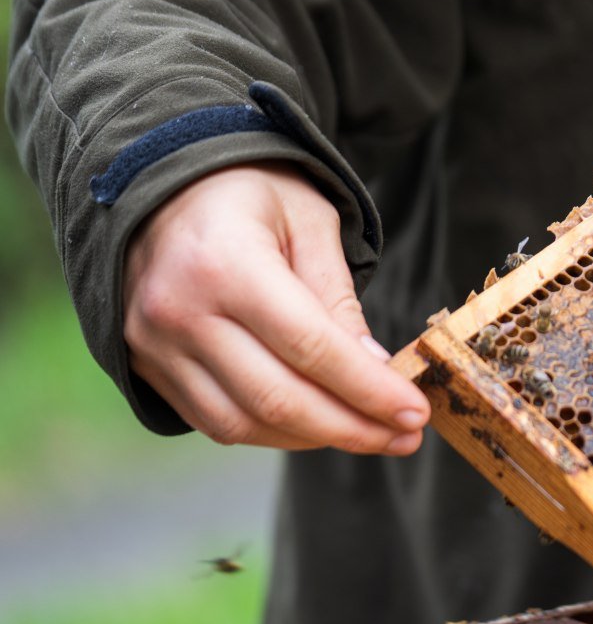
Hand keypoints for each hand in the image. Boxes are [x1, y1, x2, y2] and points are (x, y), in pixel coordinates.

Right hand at [123, 161, 429, 453]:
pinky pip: (215, 421)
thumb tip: (374, 369)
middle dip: (352, 427)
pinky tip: (317, 424)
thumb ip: (338, 297)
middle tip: (405, 436)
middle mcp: (180, 311)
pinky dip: (272, 432)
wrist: (162, 185)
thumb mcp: (311, 221)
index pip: (311, 348)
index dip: (369, 390)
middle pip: (278, 397)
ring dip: (315, 439)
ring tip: (370, 433)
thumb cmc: (249, 194)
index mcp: (226, 263)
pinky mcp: (146, 367)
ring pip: (245, 422)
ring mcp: (155, 345)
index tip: (415, 414)